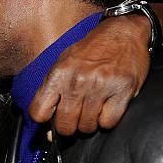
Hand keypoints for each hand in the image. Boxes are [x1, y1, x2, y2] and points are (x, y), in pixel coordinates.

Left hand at [29, 14, 150, 134]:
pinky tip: (108, 106)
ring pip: (87, 127)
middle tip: (77, 115)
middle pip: (64, 126)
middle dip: (70, 126)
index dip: (46, 120)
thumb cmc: (92, 50)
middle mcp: (77, 80)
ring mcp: (100, 86)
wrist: (123, 31)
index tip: (54, 116)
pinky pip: (108, 123)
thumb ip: (52, 93)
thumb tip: (48, 131)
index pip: (38, 113)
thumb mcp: (63, 64)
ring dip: (90, 123)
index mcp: (58, 74)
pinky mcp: (122, 90)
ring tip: (93, 108)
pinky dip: (108, 120)